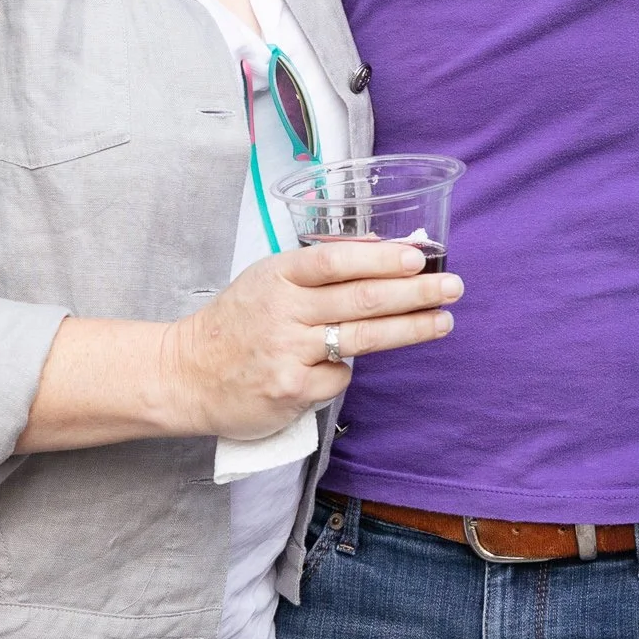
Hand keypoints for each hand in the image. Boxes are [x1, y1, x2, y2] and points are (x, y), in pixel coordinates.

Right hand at [166, 239, 459, 438]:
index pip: (337, 261)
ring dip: (409, 328)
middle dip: (414, 292)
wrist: (186, 374)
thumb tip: (383, 247)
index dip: (381, 258)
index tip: (417, 256)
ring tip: (443, 320)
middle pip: (360, 300)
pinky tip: (343, 363)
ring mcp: (288, 353)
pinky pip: (339, 377)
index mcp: (278, 275)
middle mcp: (284, 311)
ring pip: (361, 339)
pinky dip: (348, 369)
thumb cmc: (238, 321)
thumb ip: (322, 264)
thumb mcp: (269, 278)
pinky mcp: (292, 391)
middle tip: (452, 287)